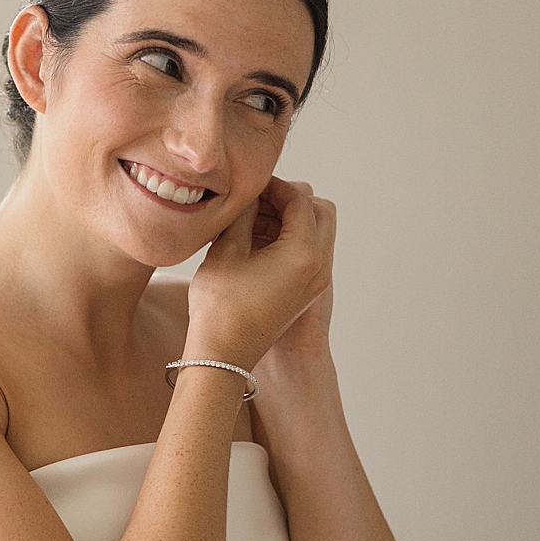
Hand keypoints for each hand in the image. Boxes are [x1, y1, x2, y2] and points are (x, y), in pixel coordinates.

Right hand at [186, 178, 334, 369]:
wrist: (224, 356)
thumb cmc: (220, 307)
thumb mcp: (227, 249)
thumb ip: (243, 212)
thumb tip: (250, 190)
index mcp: (303, 253)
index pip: (300, 199)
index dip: (273, 185)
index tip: (250, 184)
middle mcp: (318, 266)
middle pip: (320, 210)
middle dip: (289, 199)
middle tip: (256, 200)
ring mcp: (316, 281)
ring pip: (317, 231)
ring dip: (289, 219)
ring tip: (251, 221)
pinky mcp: (307, 291)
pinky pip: (309, 251)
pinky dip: (289, 238)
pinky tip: (255, 241)